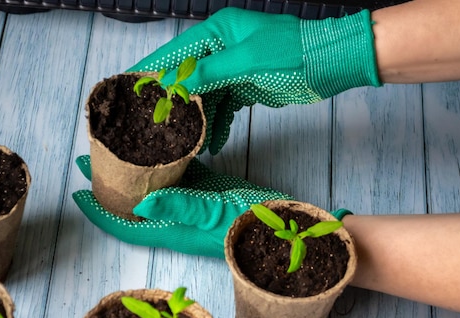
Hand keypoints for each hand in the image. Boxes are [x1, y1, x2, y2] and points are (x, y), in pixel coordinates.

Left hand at [72, 155, 291, 257]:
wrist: (291, 225)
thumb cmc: (255, 225)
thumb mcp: (216, 215)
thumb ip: (180, 207)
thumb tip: (138, 202)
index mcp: (174, 228)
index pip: (126, 224)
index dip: (100, 212)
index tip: (78, 194)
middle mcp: (178, 218)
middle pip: (134, 203)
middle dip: (111, 183)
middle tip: (91, 157)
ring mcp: (194, 204)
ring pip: (155, 186)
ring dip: (134, 169)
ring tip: (118, 145)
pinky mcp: (210, 190)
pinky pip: (182, 175)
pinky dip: (168, 161)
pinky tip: (160, 142)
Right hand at [129, 7, 380, 153]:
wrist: (332, 62)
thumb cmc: (293, 53)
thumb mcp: (249, 61)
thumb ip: (211, 72)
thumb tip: (176, 84)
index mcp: (219, 32)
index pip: (176, 53)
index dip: (152, 69)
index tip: (128, 83)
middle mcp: (222, 48)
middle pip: (187, 77)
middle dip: (174, 101)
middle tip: (153, 121)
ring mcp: (233, 68)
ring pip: (205, 96)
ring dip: (198, 119)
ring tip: (186, 141)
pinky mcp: (245, 86)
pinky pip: (224, 107)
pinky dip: (219, 124)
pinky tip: (214, 142)